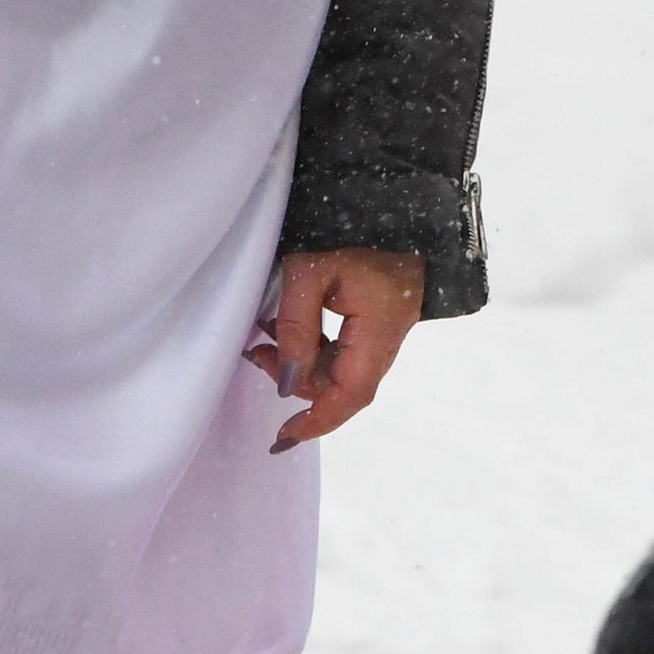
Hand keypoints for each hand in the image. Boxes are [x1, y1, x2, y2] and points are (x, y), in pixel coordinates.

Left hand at [251, 247, 425, 452]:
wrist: (396, 218)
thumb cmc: (351, 235)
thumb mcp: (311, 272)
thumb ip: (296, 326)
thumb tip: (286, 381)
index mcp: (377, 333)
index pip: (351, 394)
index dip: (318, 419)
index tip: (285, 435)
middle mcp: (384, 346)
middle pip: (339, 386)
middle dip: (295, 382)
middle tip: (256, 355)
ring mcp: (382, 340)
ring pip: (338, 373)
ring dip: (300, 365)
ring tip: (264, 341)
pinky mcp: (374, 331)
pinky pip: (342, 356)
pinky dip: (312, 352)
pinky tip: (286, 332)